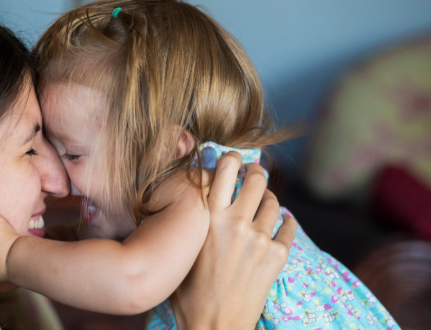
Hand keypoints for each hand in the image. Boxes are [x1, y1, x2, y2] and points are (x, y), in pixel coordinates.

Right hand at [170, 152, 297, 329]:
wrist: (214, 325)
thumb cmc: (190, 291)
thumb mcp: (184, 248)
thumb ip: (194, 220)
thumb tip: (200, 198)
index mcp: (209, 218)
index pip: (224, 170)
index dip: (231, 159)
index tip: (233, 160)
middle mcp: (236, 222)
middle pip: (256, 180)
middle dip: (256, 173)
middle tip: (254, 175)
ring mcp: (259, 239)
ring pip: (273, 202)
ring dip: (270, 199)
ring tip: (265, 202)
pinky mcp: (277, 256)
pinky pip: (289, 227)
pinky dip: (287, 222)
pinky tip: (283, 222)